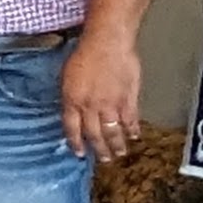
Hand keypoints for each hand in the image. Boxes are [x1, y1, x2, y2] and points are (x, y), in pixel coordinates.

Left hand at [59, 34, 141, 161]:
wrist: (107, 42)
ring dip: (116, 145)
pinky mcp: (128, 99)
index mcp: (72, 101)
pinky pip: (130, 120)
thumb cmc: (86, 53)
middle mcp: (90, 107)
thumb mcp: (67, 76)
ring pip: (113, 132)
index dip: (76, 143)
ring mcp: (111, 105)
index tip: (80, 153)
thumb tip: (72, 108)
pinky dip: (132, 129)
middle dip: (99, 149)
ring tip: (119, 153)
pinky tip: (134, 135)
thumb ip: (71, 95)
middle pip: (94, 135)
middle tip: (103, 159)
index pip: (72, 129)